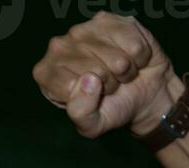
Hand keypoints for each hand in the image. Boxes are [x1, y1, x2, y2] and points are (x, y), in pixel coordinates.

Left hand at [32, 12, 178, 138]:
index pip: (71, 86)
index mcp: (46, 73)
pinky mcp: (110, 20)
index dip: (89, 97)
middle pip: (95, 71)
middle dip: (108, 84)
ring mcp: (83, 30)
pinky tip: (130, 57)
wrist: (142, 95)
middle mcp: (59, 47)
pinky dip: (139, 57)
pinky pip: (133, 46)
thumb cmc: (110, 108)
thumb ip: (81, 112)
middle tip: (107, 84)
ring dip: (124, 71)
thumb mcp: (92, 125)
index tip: (91, 97)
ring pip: (117, 59)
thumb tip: (88, 80)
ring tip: (118, 72)